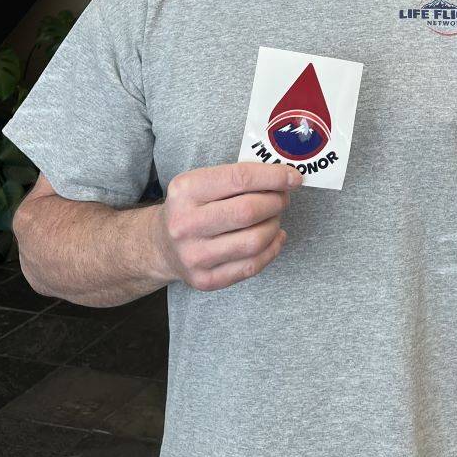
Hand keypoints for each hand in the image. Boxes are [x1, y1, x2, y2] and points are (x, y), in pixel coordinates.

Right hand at [154, 162, 301, 291]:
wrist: (162, 245)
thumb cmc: (193, 208)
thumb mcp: (203, 182)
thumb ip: (239, 177)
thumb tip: (285, 178)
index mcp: (185, 190)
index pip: (239, 178)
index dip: (273, 177)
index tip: (294, 177)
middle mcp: (185, 223)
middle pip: (248, 211)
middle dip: (276, 202)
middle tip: (282, 198)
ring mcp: (194, 255)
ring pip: (255, 240)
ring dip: (275, 225)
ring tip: (273, 217)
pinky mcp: (205, 279)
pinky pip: (252, 265)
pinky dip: (272, 248)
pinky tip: (274, 237)